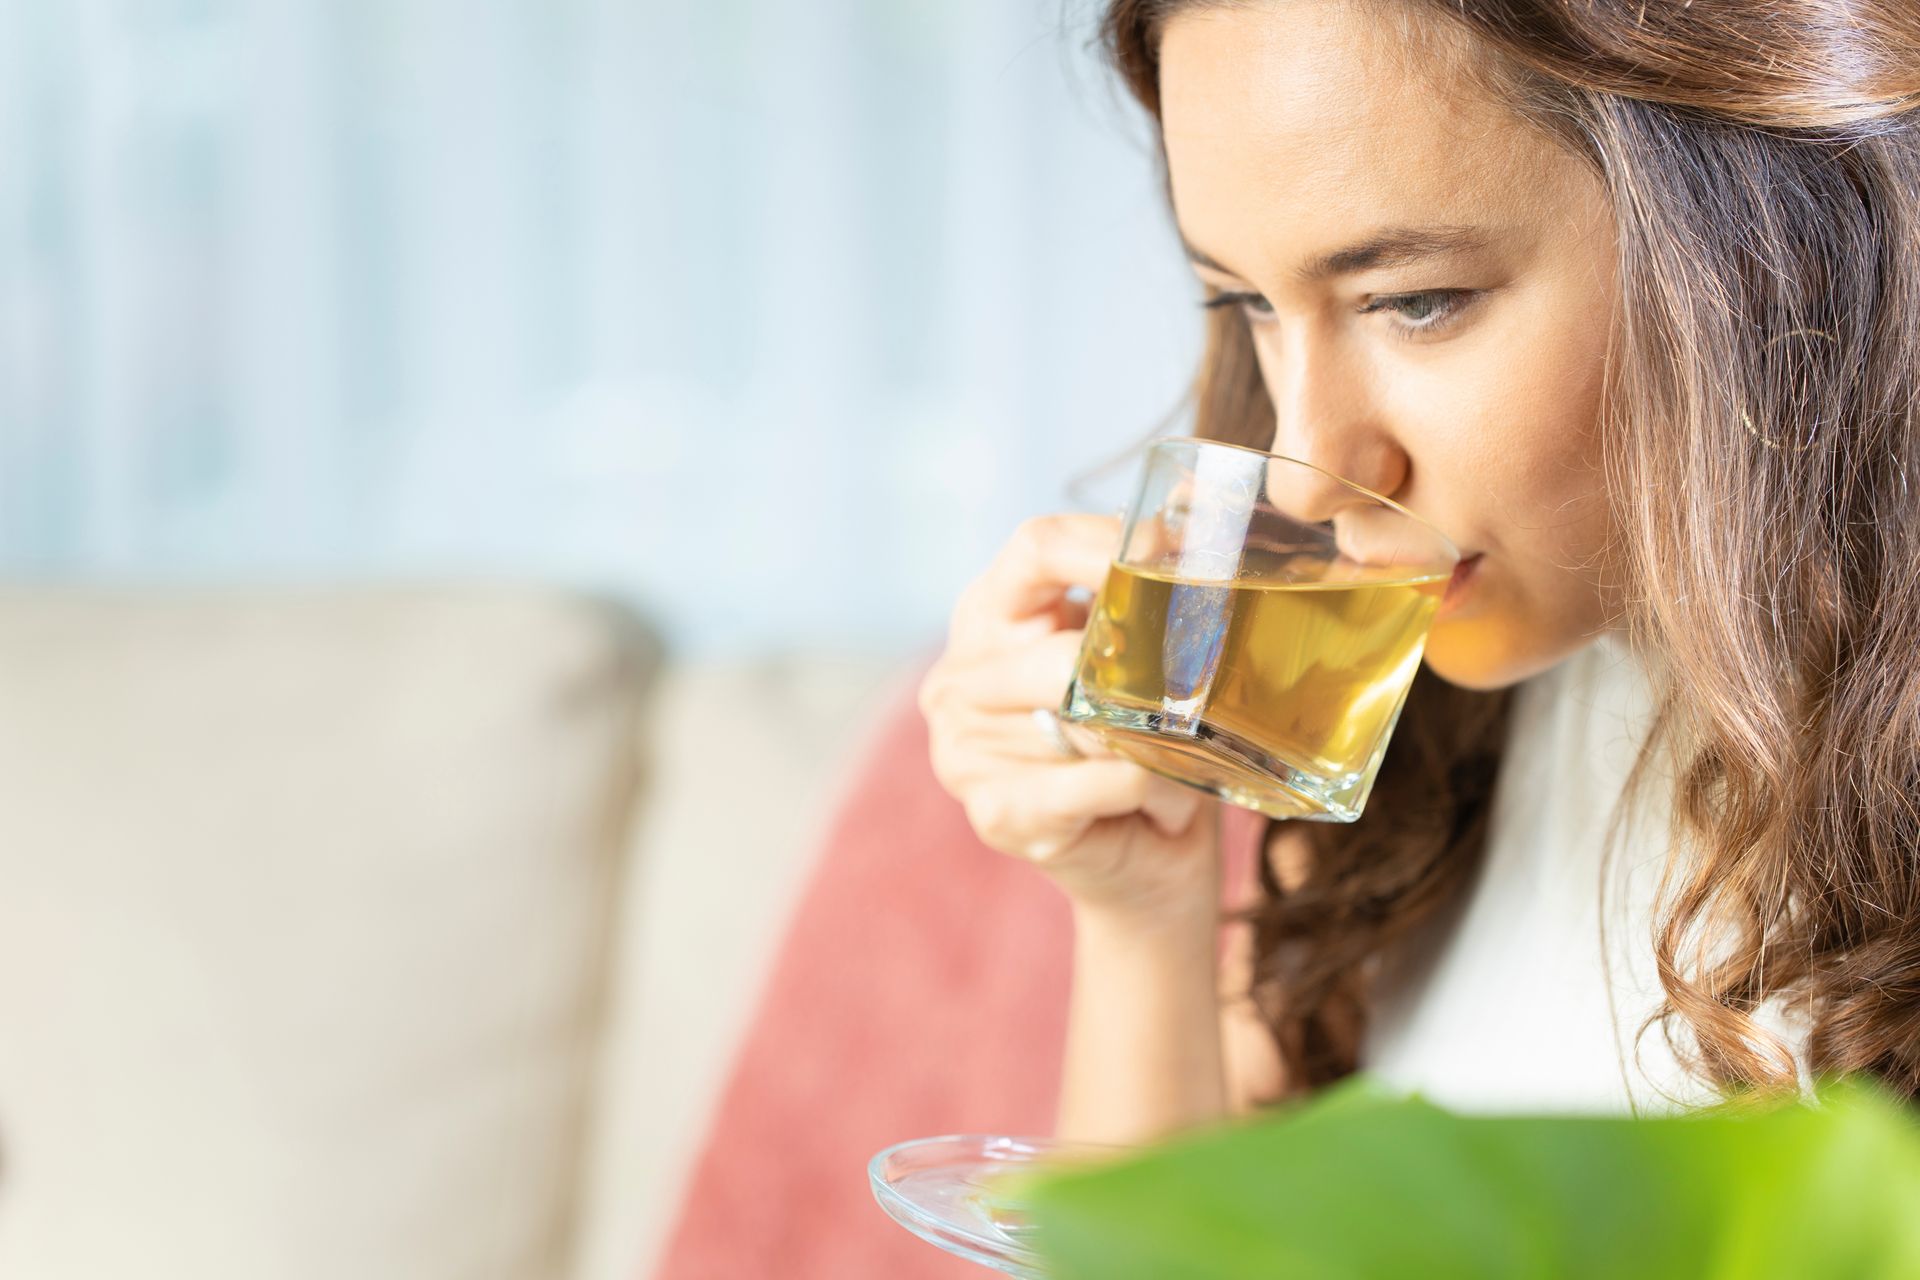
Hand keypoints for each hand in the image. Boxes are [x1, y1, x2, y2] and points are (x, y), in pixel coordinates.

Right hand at [918, 514, 1220, 922]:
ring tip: (1175, 762)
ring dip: (1156, 747)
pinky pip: (1101, 781)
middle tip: (1199, 687)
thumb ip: (1156, 585)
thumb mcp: (1147, 654)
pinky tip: (1157, 804)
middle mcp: (959, 677)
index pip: (1035, 546)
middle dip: (1143, 676)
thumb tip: (1201, 503)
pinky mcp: (995, 813)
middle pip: (1062, 649)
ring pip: (1088, 720)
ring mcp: (963, 749)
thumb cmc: (1149, 743)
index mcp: (988, 614)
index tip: (1176, 556)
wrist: (1148, 862)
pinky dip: (1151, 791)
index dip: (1107, 543)